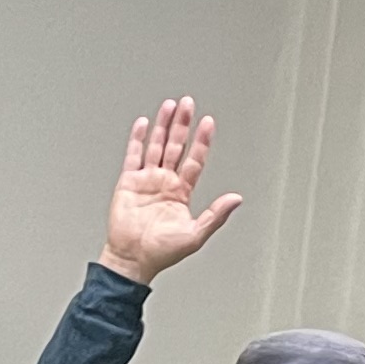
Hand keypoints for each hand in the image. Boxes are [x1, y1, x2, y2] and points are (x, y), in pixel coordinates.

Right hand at [99, 98, 240, 284]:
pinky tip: (144, 124)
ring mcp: (146, 180)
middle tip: (188, 104)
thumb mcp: (195, 235)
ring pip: (156, 146)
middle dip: (182, 125)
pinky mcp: (128, 182)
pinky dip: (138, 139)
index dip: (201, 141)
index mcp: (181, 193)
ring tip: (170, 106)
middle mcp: (164, 183)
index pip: (194, 160)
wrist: (132, 259)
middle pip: (176, 146)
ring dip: (163, 126)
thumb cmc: (161, 252)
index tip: (207, 123)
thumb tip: (236, 199)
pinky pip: (133, 155)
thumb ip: (216, 215)